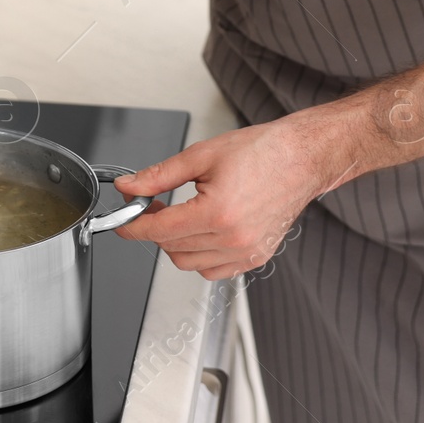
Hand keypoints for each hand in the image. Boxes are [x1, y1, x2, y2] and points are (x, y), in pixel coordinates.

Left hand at [111, 116, 347, 280]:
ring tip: (178, 216)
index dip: (133, 226)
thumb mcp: (200, 155)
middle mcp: (234, 239)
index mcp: (217, 213)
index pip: (159, 230)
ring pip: (190, 264)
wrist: (302, 158)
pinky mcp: (257, 257)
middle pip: (172, 248)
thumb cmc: (261, 152)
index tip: (121, 222)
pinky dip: (200, 256)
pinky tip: (201, 232)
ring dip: (176, 244)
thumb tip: (129, 186)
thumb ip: (158, 175)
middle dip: (154, 228)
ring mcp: (247, 252)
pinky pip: (214, 270)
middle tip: (151, 205)